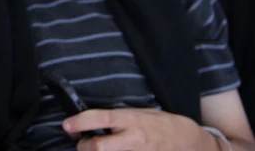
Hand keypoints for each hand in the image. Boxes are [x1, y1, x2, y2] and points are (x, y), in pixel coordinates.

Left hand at [64, 108, 219, 150]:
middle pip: (99, 147)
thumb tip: (94, 122)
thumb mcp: (142, 113)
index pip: (102, 119)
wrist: (192, 142)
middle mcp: (135, 138)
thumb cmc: (164, 125)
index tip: (67, 125)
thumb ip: (120, 118)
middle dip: (84, 147)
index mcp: (133, 120)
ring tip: (94, 150)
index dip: (81, 122)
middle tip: (82, 143)